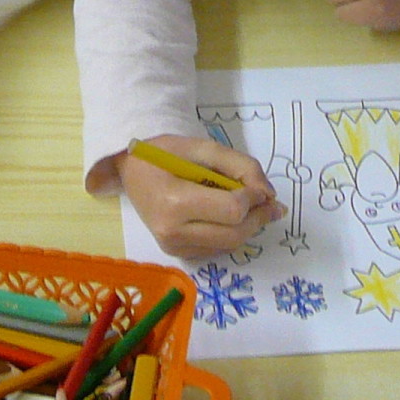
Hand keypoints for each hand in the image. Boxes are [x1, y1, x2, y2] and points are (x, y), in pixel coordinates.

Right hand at [116, 134, 284, 260]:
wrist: (131, 170)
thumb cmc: (163, 153)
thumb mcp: (201, 147)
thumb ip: (239, 165)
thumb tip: (268, 194)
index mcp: (175, 201)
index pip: (231, 210)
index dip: (254, 199)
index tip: (260, 188)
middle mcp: (172, 232)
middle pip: (234, 234)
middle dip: (258, 217)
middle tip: (269, 201)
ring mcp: (173, 246)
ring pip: (229, 245)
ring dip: (248, 227)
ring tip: (252, 207)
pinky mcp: (176, 253)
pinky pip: (216, 249)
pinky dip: (230, 233)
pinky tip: (228, 216)